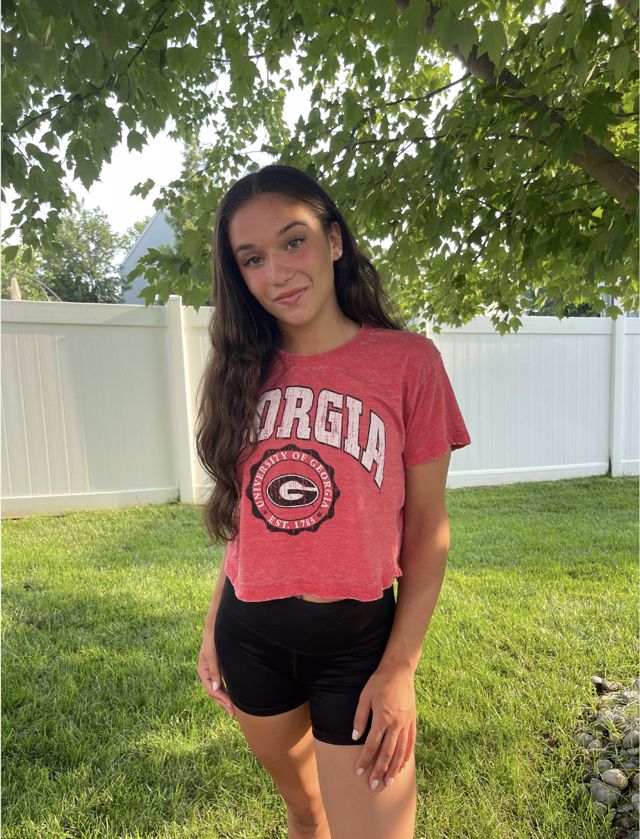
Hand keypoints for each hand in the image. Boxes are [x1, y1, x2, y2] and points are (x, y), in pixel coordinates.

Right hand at [198, 628, 235, 717]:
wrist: (216, 629)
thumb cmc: (214, 640)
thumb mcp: (213, 655)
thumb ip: (214, 670)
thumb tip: (216, 688)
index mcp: (203, 672)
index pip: (211, 690)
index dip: (221, 700)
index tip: (230, 707)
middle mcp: (207, 674)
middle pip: (215, 693)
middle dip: (224, 703)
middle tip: (234, 714)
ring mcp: (213, 673)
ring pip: (218, 690)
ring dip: (225, 700)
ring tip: (234, 710)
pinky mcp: (219, 670)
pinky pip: (222, 685)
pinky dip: (226, 692)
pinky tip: (233, 697)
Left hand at [352, 662, 415, 790]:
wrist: (400, 670)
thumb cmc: (379, 682)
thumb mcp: (364, 696)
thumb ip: (360, 717)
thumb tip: (354, 737)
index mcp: (382, 718)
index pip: (372, 745)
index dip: (365, 760)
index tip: (359, 772)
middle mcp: (396, 723)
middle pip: (388, 753)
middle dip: (379, 771)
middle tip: (374, 785)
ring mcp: (406, 723)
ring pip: (401, 751)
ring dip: (394, 768)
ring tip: (388, 782)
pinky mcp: (412, 720)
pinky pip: (411, 743)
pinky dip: (406, 756)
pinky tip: (402, 766)